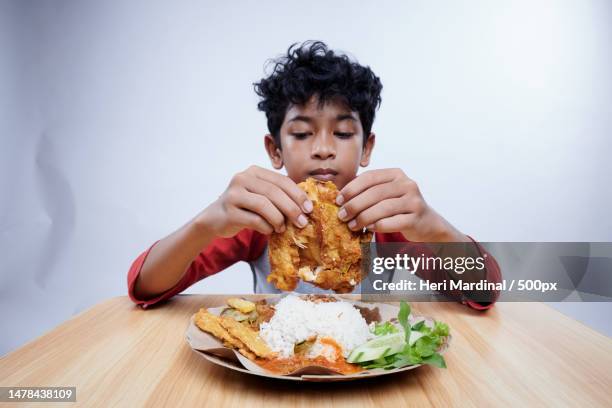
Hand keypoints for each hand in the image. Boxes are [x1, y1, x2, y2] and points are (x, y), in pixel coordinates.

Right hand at [197, 165, 312, 236]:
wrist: (215, 219)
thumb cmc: (244, 207)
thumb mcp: (260, 195)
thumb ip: (278, 195)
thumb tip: (306, 205)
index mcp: (254, 171)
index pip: (281, 180)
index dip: (298, 194)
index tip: (309, 208)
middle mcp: (242, 178)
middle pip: (274, 192)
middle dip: (291, 208)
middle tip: (302, 222)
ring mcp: (233, 194)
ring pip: (264, 205)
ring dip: (278, 219)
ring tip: (282, 228)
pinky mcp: (229, 212)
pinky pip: (255, 220)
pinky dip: (266, 227)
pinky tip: (269, 231)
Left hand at [336, 168, 465, 241]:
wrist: (426, 222)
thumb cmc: (399, 207)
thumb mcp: (386, 193)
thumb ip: (367, 191)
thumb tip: (339, 196)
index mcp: (396, 174)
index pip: (370, 177)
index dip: (351, 188)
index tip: (338, 200)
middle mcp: (407, 184)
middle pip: (374, 193)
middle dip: (354, 205)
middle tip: (342, 215)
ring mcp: (414, 201)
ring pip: (382, 208)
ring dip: (363, 218)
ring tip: (351, 225)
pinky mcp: (416, 218)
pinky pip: (392, 222)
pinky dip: (377, 226)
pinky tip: (369, 229)